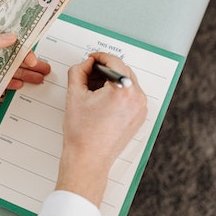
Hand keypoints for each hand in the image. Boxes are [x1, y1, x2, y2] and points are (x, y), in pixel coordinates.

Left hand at [0, 15, 49, 87]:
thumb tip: (11, 38)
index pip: (5, 32)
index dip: (21, 40)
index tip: (34, 49)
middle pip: (6, 53)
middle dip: (25, 61)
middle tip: (42, 68)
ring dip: (17, 74)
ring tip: (35, 81)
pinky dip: (0, 86)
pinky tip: (14, 88)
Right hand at [55, 52, 146, 205]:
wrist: (89, 158)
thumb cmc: (82, 133)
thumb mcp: (74, 95)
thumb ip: (78, 71)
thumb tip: (85, 64)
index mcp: (123, 90)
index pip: (114, 61)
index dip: (99, 57)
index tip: (91, 59)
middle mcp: (136, 98)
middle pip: (122, 70)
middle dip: (105, 69)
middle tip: (88, 74)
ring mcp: (140, 109)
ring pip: (128, 82)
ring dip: (112, 80)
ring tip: (94, 90)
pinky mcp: (139, 117)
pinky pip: (131, 96)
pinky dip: (119, 93)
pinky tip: (102, 101)